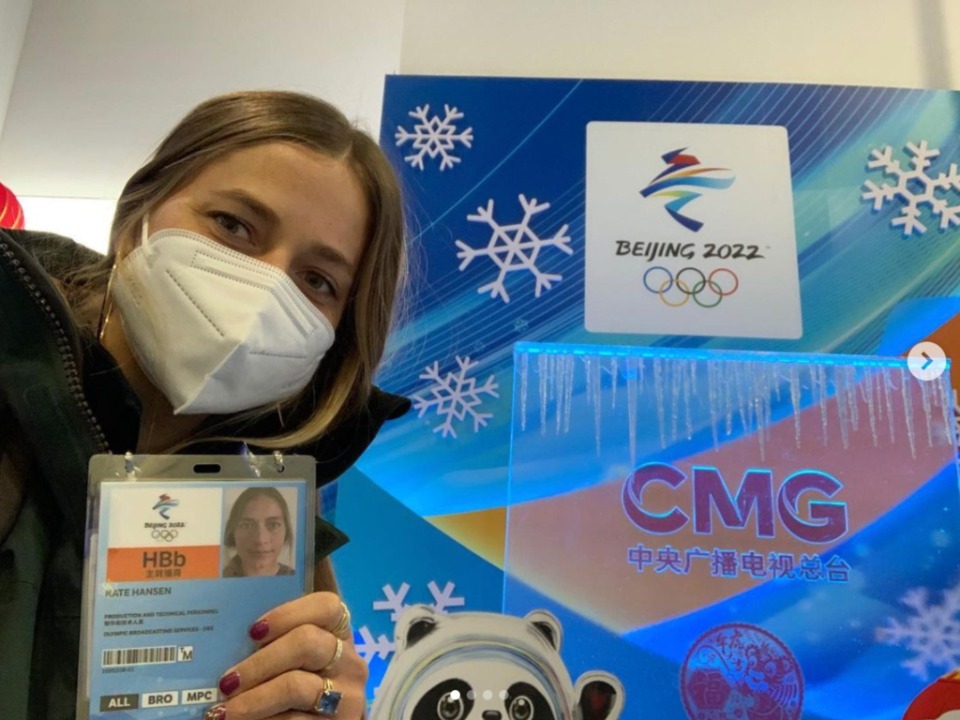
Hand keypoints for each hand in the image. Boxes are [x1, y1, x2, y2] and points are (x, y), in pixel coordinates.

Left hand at [205, 592, 364, 719]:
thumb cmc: (296, 691)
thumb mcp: (294, 665)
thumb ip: (275, 648)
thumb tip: (227, 644)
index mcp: (339, 635)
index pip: (327, 606)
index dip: (288, 614)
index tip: (253, 632)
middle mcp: (350, 662)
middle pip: (307, 642)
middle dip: (260, 662)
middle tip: (227, 682)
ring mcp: (348, 697)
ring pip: (295, 685)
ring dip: (253, 699)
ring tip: (225, 711)